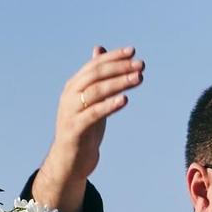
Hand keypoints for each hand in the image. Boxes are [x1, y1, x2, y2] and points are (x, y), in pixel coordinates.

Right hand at [38, 45, 143, 196]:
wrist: (70, 161)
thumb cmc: (83, 129)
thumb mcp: (91, 100)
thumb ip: (96, 77)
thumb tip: (99, 49)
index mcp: (73, 86)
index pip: (94, 65)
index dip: (113, 57)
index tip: (133, 51)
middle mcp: (69, 96)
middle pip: (95, 75)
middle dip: (119, 68)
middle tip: (141, 65)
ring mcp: (70, 112)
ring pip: (96, 91)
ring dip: (119, 83)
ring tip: (138, 78)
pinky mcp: (74, 130)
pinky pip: (93, 114)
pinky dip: (109, 105)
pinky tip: (124, 100)